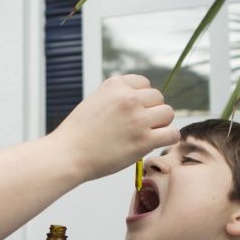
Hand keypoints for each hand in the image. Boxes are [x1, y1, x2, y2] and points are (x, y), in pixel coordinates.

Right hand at [53, 74, 178, 180]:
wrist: (67, 155)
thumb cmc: (78, 134)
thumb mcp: (95, 101)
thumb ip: (117, 97)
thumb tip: (141, 101)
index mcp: (115, 85)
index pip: (144, 83)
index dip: (140, 99)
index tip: (130, 112)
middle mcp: (128, 98)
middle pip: (158, 98)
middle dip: (150, 111)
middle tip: (136, 127)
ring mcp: (137, 119)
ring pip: (167, 113)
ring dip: (159, 124)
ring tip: (143, 135)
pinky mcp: (143, 140)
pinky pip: (172, 134)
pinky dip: (167, 138)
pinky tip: (155, 143)